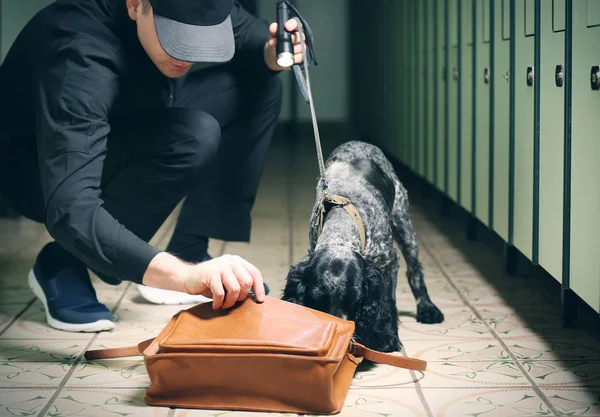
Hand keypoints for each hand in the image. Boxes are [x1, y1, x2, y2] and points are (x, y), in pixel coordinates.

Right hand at [142, 252, 265, 310]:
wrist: (187, 278)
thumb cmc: (209, 283)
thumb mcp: (228, 280)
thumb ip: (240, 283)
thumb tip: (257, 297)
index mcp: (237, 261)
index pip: (255, 273)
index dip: (259, 287)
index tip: (260, 300)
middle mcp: (230, 261)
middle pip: (246, 282)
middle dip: (241, 297)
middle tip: (232, 303)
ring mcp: (220, 266)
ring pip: (235, 288)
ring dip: (230, 301)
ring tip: (224, 305)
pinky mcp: (211, 273)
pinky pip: (221, 293)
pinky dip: (219, 302)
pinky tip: (215, 305)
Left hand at [264, 18, 306, 70]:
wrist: (274, 58)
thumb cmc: (275, 45)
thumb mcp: (272, 37)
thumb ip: (273, 31)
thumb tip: (273, 29)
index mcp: (293, 28)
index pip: (296, 23)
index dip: (292, 24)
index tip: (287, 27)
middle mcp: (300, 36)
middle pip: (300, 35)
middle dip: (292, 39)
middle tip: (283, 43)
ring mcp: (303, 46)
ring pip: (301, 47)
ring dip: (292, 50)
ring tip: (284, 53)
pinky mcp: (303, 56)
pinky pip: (301, 56)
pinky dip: (294, 58)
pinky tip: (289, 59)